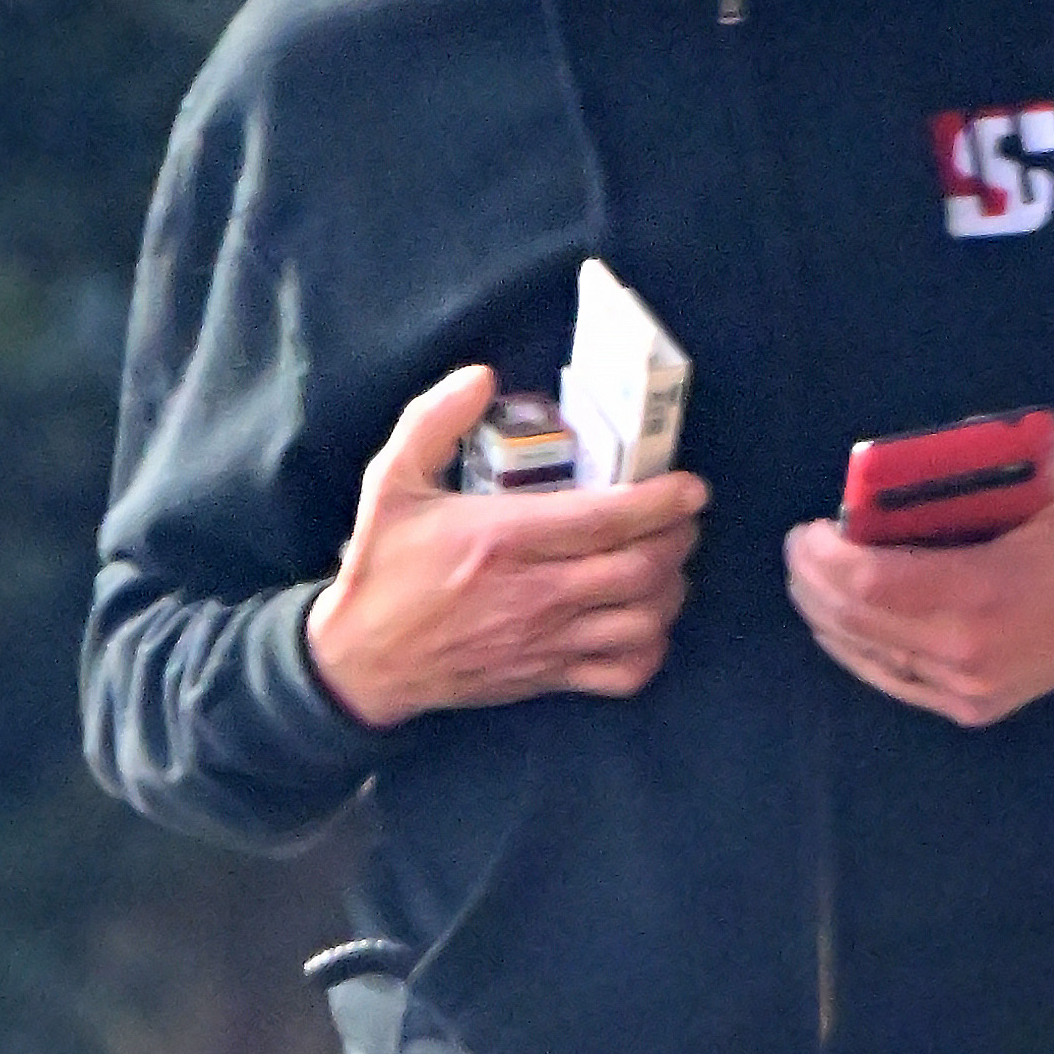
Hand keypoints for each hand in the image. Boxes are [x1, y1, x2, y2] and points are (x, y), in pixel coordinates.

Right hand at [307, 362, 708, 728]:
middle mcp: (535, 592)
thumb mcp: (390, 481)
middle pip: (641, 568)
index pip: (608, 518)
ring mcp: (545, 641)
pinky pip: (625, 674)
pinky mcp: (547, 678)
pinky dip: (651, 648)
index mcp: (503, 537)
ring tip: (667, 565)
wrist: (362, 660)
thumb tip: (482, 375)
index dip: (664, 500)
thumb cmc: (383, 567)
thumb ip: (433, 420)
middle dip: (677, 539)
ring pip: (644, 620)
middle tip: (681, 519)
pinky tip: (644, 623)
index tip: (690, 487)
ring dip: (671, 590)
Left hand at [783, 427, 1053, 725]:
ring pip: (865, 654)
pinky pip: (889, 678)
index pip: (870, 584)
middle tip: (799, 547)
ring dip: (822, 614)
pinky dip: (852, 647)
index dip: (825, 558)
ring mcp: (964, 688)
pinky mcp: (966, 707)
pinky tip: (834, 622)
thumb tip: (918, 449)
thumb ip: (996, 448)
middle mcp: (966, 652)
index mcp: (985, 592)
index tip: (808, 529)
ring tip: (808, 577)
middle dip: (812, 581)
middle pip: (855, 621)